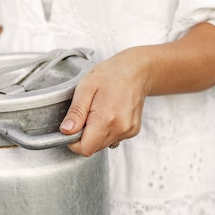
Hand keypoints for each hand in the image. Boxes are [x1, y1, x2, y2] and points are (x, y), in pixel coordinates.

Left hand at [58, 23, 214, 155]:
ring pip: (102, 143)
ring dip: (94, 131)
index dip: (71, 142)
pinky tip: (109, 110)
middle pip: (92, 148)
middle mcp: (121, 130)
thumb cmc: (116, 71)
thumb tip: (65, 133)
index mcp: (109, 119)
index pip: (83, 149)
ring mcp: (129, 132)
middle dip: (83, 136)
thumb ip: (76, 112)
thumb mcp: (89, 86)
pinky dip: (105, 129)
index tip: (69, 129)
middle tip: (82, 114)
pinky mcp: (133, 130)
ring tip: (99, 106)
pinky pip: (112, 138)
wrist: (149, 65)